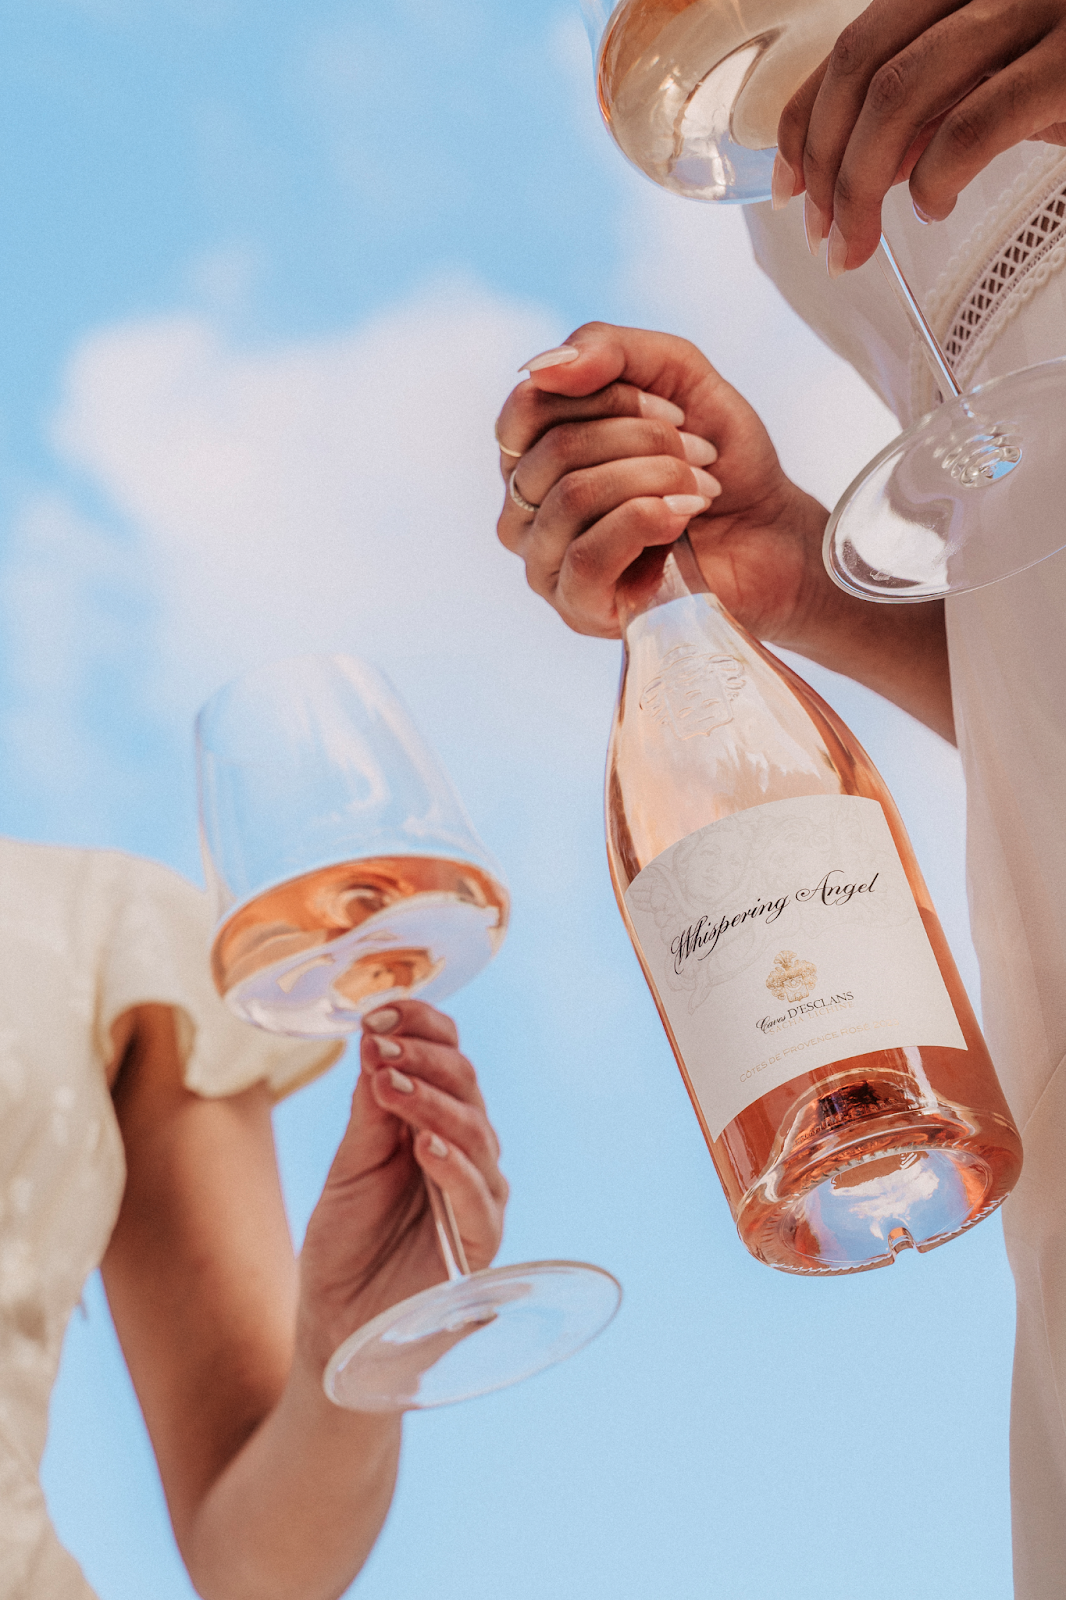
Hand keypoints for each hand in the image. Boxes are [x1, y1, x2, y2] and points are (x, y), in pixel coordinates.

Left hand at [296, 1001, 507, 1371]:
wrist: (337, 1329)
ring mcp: (478, 1196)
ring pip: (475, 1132)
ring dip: (432, 1101)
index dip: (423, 1028)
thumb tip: (377, 1039)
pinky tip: (424, 1145)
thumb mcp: (349, 1165)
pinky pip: (479, 1197)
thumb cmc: (345, 1246)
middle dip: (424, 1057)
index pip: (449, 1058)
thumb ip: (370, 1111)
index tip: (381, 1010)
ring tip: (389, 1084)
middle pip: (467, 1086)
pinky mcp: (481, 1244)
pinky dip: (454, 1165)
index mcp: (436, 1124)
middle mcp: (467, 1152)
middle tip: (383, 1041)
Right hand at [495, 323, 834, 647]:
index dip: (607, 394)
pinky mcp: (577, 607)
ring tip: (700, 488)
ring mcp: (545, 563)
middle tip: (699, 453)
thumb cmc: (718, 459)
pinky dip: (647, 521)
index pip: (531, 405)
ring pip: (572, 496)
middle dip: (644, 437)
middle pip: (555, 448)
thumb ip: (607, 349)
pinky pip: (586, 553)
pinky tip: (683, 519)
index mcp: (534, 453)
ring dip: (655, 477)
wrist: (772, 534)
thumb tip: (538, 366)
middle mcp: (525, 509)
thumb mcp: (673, 374)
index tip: (674, 409)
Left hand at [776, 0, 1065, 272]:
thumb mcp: (1001, 75)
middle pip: (864, 66)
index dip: (802, 119)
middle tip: (822, 235)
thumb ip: (931, 104)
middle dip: (824, 163)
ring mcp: (1039, 8)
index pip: (852, 43)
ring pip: (902, 95)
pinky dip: (935, 177)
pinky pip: (973, 123)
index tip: (788, 185)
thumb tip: (857, 164)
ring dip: (860, 185)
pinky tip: (932, 206)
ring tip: (858, 242)